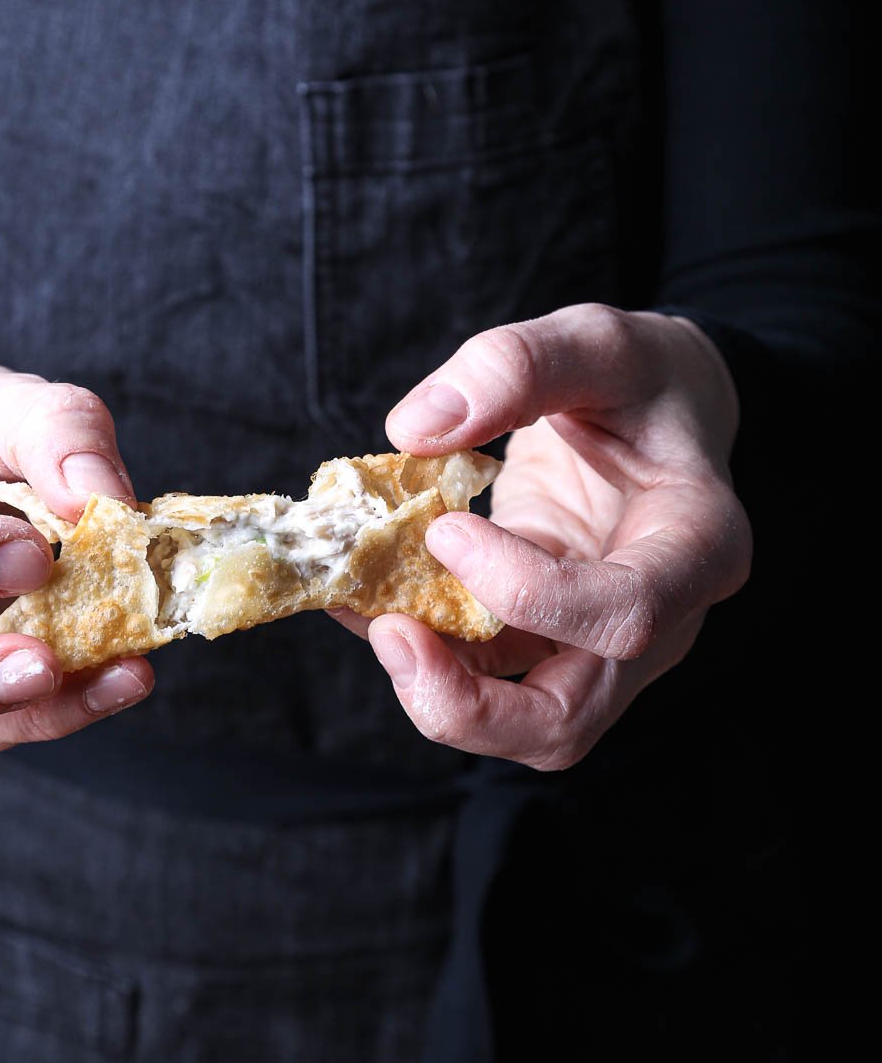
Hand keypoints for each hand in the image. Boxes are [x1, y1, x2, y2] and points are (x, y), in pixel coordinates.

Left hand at [342, 305, 750, 769]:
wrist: (660, 408)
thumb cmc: (644, 377)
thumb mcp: (599, 341)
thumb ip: (517, 367)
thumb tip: (416, 429)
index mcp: (697, 547)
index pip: (625, 615)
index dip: (528, 592)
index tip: (448, 529)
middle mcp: (658, 621)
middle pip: (568, 720)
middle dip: (467, 704)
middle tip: (389, 632)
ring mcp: (596, 641)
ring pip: (518, 721)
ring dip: (430, 685)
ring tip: (365, 610)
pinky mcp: (543, 636)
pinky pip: (480, 672)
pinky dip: (419, 646)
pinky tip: (365, 595)